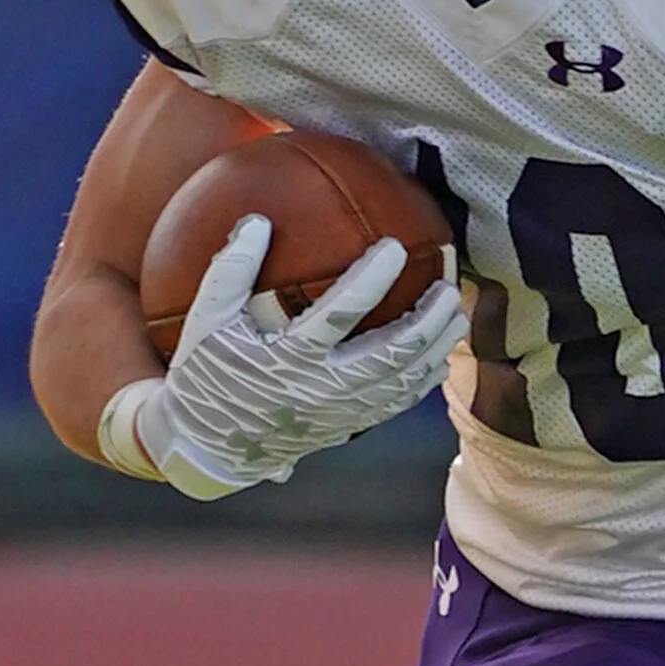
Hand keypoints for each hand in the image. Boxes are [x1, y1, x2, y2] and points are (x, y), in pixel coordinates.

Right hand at [103, 215, 463, 500]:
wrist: (209, 445)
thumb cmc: (207, 374)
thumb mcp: (207, 321)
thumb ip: (231, 270)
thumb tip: (257, 220)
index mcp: (288, 359)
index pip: (339, 314)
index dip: (370, 280)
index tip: (393, 247)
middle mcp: (322, 390)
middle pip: (391, 355)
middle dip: (426, 320)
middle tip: (448, 286)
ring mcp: (340, 413)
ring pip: (403, 382)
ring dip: (436, 348)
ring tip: (457, 314)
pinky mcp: (347, 428)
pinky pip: (396, 406)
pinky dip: (423, 381)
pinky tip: (440, 358)